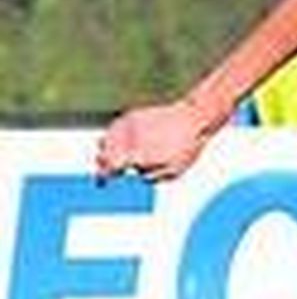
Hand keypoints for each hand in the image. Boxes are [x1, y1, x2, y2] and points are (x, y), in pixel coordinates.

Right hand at [95, 98, 209, 181]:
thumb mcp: (173, 171)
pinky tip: (124, 142)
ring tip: (116, 156)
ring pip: (104, 140)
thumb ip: (151, 176)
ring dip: (107, 150)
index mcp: (137, 155)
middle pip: (102, 155)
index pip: (110, 167)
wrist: (193, 119)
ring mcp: (128, 126)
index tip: (102, 182)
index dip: (103, 176)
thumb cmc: (186, 147)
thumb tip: (137, 174)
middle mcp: (128, 140)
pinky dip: (114, 136)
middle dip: (104, 165)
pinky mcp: (131, 115)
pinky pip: (114, 128)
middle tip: (108, 171)